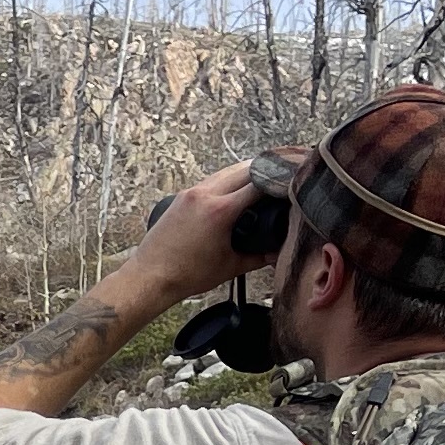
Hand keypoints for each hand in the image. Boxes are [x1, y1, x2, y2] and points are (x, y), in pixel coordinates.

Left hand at [133, 157, 279, 301]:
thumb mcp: (230, 267)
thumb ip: (259, 257)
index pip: (260, 183)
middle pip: (246, 169)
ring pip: (227, 170)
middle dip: (267, 171)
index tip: (293, 182)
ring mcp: (192, 192)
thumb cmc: (186, 275)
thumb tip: (279, 253)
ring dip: (247, 172)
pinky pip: (212, 179)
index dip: (280, 181)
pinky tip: (237, 189)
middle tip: (283, 177)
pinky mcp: (182, 196)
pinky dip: (228, 180)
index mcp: (221, 210)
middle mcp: (205, 194)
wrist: (150, 276)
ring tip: (264, 180)